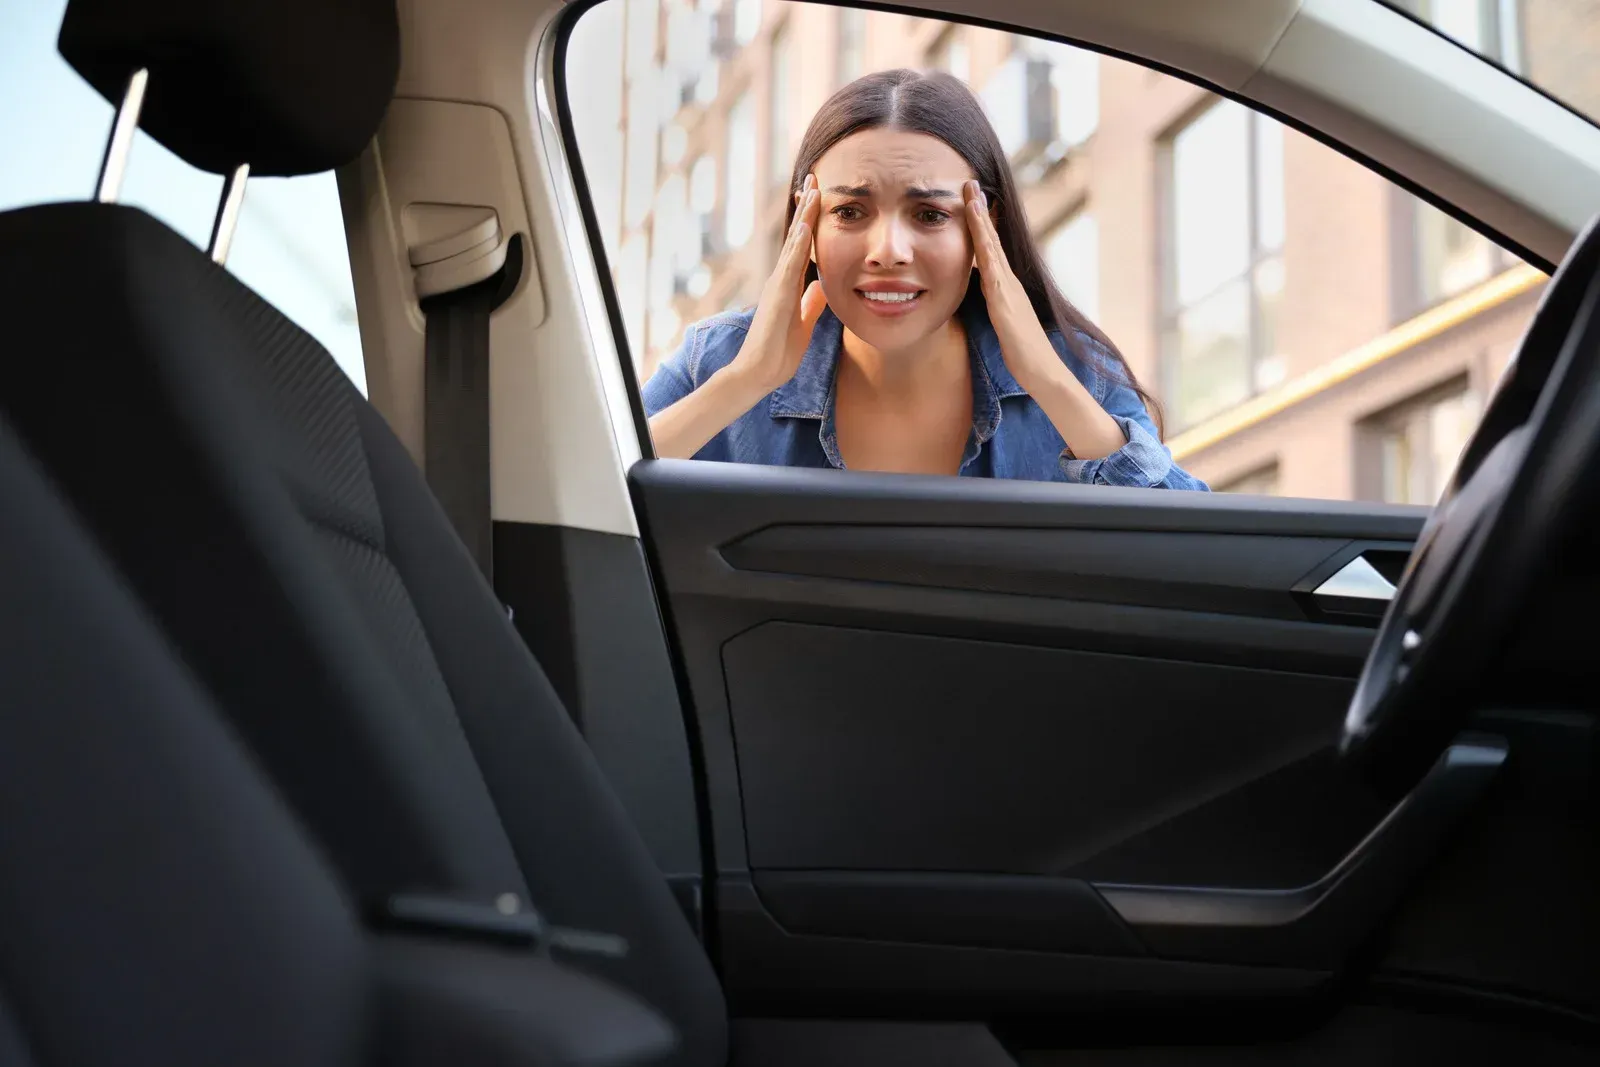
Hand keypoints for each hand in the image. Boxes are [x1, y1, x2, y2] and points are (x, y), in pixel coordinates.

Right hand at [728, 174, 828, 393]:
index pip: (803, 246)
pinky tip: (805, 224)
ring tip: (813, 188)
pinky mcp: (778, 294)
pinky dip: (798, 243)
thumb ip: (811, 304)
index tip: (818, 197)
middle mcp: (781, 278)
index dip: (811, 222)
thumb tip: (821, 287)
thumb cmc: (778, 353)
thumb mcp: (804, 323)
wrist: (758, 372)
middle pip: (797, 235)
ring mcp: (778, 284)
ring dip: (803, 215)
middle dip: (806, 206)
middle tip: (815, 178)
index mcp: (789, 285)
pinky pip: (790, 264)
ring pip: (794, 242)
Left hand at [963, 180, 1057, 393]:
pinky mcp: (1004, 298)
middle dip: (980, 211)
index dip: (981, 226)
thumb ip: (994, 305)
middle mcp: (1008, 281)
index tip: (971, 202)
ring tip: (972, 193)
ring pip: (992, 246)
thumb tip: (983, 295)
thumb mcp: (1003, 323)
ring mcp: (1007, 287)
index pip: (990, 250)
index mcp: (1005, 287)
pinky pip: (991, 264)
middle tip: (970, 183)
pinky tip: (976, 230)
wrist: (1043, 370)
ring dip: (981, 219)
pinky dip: (984, 244)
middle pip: (992, 239)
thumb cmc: (1023, 353)